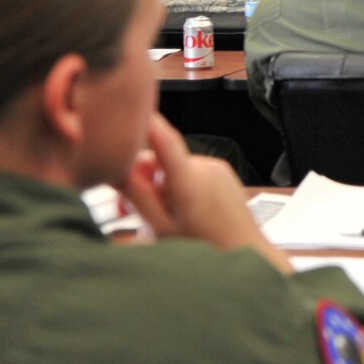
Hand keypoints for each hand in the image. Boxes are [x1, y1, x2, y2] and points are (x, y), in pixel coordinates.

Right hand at [121, 114, 293, 273]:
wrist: (248, 255)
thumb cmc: (207, 250)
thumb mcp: (163, 228)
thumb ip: (138, 197)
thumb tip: (115, 170)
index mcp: (190, 180)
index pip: (163, 139)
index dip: (145, 121)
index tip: (128, 107)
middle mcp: (205, 167)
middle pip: (158, 160)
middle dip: (139, 181)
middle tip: (128, 210)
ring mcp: (216, 169)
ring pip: (172, 168)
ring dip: (158, 187)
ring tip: (158, 220)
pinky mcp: (222, 174)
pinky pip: (189, 173)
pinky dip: (176, 187)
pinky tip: (177, 213)